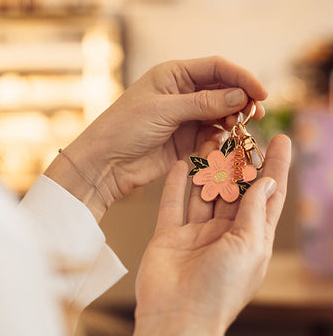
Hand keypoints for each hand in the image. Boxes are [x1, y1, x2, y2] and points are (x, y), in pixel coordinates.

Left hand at [46, 57, 267, 220]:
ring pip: (220, 113)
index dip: (241, 77)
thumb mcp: (164, 110)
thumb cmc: (125, 127)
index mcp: (173, 74)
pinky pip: (212, 134)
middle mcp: (181, 92)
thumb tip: (241, 96)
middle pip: (222, 90)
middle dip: (240, 100)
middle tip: (255, 114)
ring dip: (233, 119)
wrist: (105, 162)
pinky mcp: (185, 138)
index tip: (261, 93)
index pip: (216, 68)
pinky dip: (221, 137)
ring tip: (240, 128)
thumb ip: (203, 103)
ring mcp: (184, 116)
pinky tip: (222, 141)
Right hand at [134, 134, 290, 335]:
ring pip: (203, 192)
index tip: (282, 139)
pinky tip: (182, 164)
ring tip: (211, 140)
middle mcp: (224, 233)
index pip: (268, 195)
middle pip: (234, 189)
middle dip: (238, 162)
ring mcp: (195, 234)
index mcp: (251, 239)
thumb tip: (268, 181)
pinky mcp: (170, 235)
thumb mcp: (248, 247)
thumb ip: (254, 211)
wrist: (176, 317)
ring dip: (208, 168)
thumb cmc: (220, 289)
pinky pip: (173, 203)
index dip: (277, 167)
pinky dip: (177, 184)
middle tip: (238, 134)